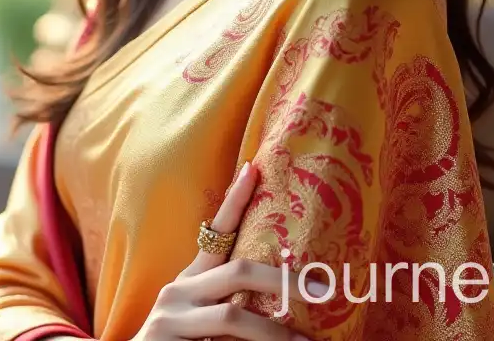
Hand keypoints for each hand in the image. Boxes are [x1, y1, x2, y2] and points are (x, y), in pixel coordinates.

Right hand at [129, 161, 316, 340]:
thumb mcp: (199, 318)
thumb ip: (227, 301)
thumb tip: (282, 293)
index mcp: (191, 279)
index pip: (217, 231)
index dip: (235, 200)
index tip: (254, 168)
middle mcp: (179, 291)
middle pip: (238, 271)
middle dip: (283, 279)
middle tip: (322, 290)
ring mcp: (171, 317)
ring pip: (233, 315)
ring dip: (275, 333)